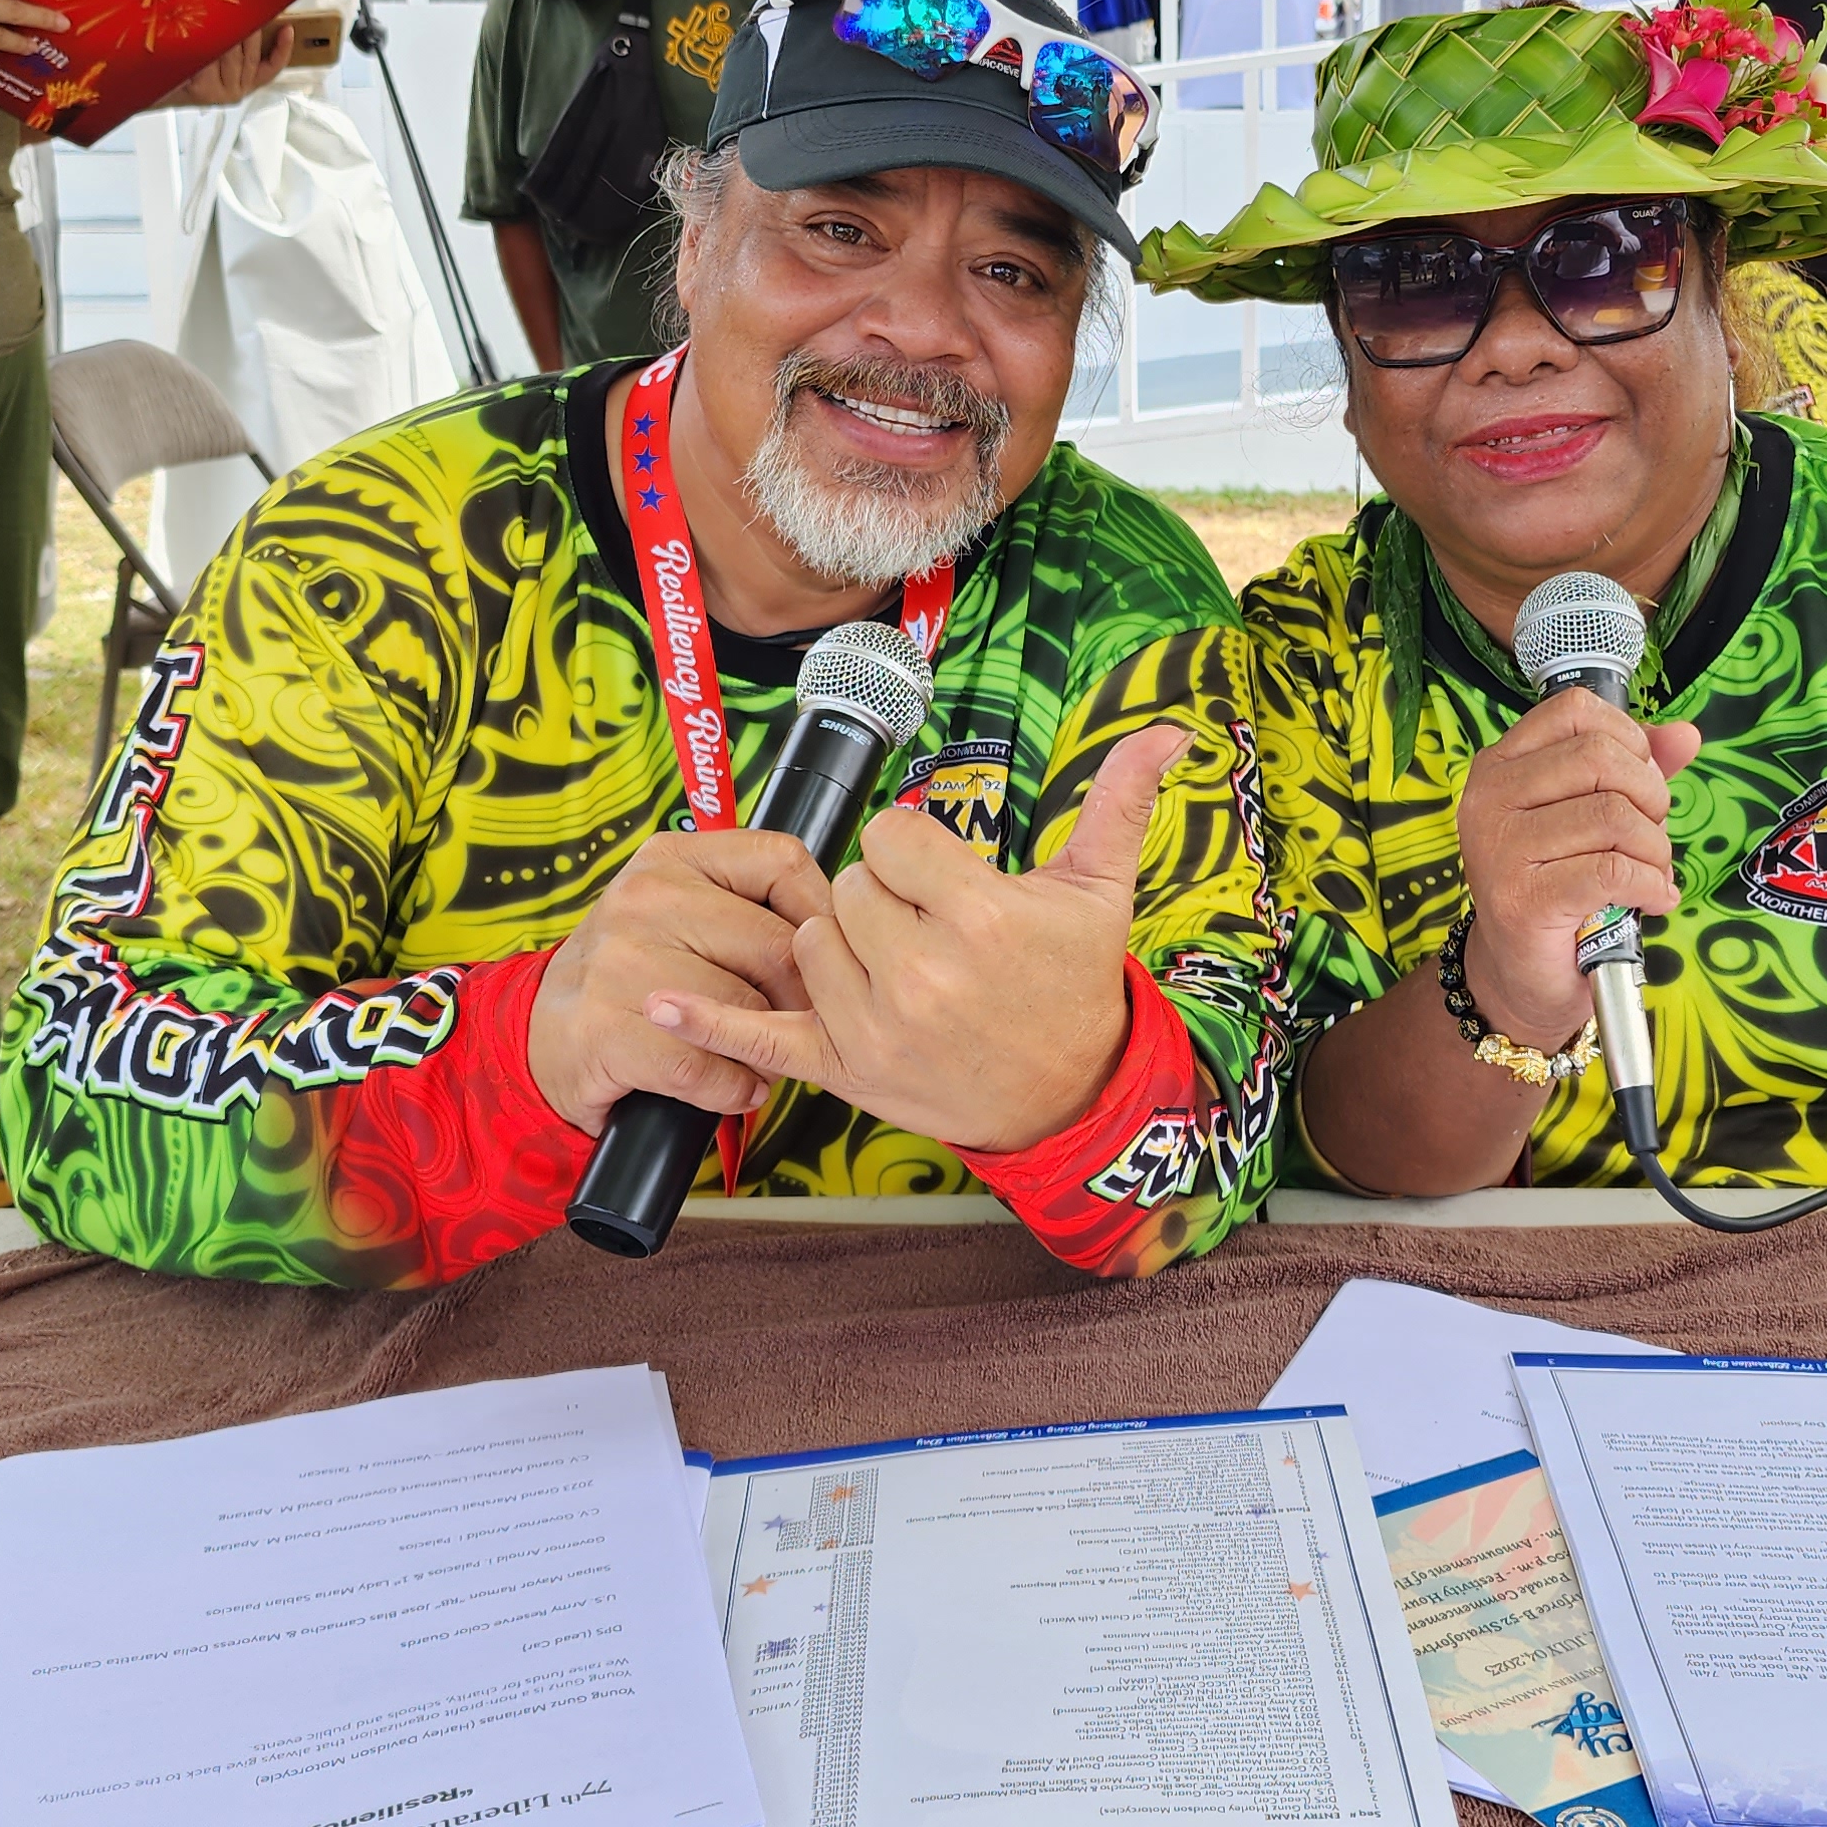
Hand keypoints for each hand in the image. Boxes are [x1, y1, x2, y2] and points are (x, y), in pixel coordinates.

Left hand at [163, 18, 297, 108]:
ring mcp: (222, 92)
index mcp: (245, 84)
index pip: (271, 67)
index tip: (287, 29)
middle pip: (251, 55)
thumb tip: (249, 16)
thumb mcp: (215, 55)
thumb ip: (235, 43)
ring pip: (232, 55)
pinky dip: (207, 46)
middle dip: (247, 30)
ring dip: (226, 35)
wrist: (156, 87)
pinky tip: (205, 36)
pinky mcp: (205, 91)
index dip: (282, 49)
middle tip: (245, 9)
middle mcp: (237, 90)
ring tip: (222, 17)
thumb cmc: (185, 67)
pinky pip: (211, 59)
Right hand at [525, 829, 833, 1133]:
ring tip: (764, 1061)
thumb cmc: (631, 975)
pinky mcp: (608, 1029)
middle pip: (775, 945)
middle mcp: (644, 898)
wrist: (542, 1036)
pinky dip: (733, 1087)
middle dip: (803, 999)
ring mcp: (621, 962)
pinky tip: (734, 1087)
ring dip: (769, 1050)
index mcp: (672, 858)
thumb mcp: (678, 912)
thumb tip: (840, 930)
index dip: (822, 916)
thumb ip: (745, 905)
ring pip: (744, 1008)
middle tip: (805, 1028)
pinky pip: (706, 1063)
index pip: (781, 862)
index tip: (831, 956)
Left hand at [640, 723, 1189, 1152]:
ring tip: (898, 966)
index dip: (914, 850)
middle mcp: (923, 975)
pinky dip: (707, 1024)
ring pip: (809, 941)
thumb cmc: (1075, 984)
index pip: (891, 839)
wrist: (1068, 1096)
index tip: (945, 878)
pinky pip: (762, 1038)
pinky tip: (657, 1002)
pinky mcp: (847, 1072)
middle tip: (929, 929)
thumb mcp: (1100, 892)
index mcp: (979, 918)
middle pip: (847, 888)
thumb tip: (1169, 730)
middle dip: (881, 897)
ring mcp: (879, 1029)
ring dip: (840, 944)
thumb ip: (1119, 802)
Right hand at [1453, 692, 1701, 1050]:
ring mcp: (1500, 849)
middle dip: (1650, 796)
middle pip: (1601, 757)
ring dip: (1655, 850)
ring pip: (1614, 816)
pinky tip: (1651, 900)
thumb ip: (1636, 768)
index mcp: (1501, 764)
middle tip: (1652, 836)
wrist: (1523, 975)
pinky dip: (1650, 885)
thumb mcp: (1592, 815)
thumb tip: (1686, 734)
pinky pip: (1613, 871)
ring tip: (1652, 874)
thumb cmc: (1560, 887)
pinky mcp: (1522, 899)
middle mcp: (1490, 798)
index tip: (1639, 782)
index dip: (1629, 738)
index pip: (1575, 710)